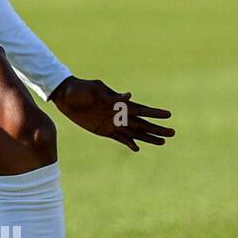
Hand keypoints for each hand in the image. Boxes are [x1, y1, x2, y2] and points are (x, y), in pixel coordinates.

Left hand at [48, 76, 174, 151]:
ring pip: (135, 133)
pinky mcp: (104, 130)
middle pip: (142, 123)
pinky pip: (119, 138)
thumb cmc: (80, 89)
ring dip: (148, 137)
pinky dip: (128, 143)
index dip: (155, 113)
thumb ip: (111, 95)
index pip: (141, 109)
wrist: (65, 95)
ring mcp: (113, 123)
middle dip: (157, 128)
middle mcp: (119, 114)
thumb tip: (129, 96)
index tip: (169, 115)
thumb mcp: (95, 89)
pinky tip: (137, 148)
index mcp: (119, 103)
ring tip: (162, 142)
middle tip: (172, 133)